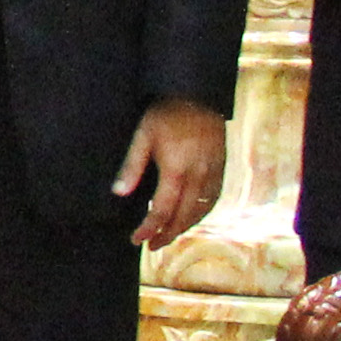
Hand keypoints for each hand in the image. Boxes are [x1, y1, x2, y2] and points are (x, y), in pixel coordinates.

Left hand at [116, 97, 226, 246]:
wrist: (199, 95)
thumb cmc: (166, 114)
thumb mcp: (142, 136)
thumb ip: (131, 166)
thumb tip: (118, 192)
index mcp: (176, 171)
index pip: (161, 210)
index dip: (148, 229)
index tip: (136, 239)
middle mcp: (198, 176)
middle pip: (183, 217)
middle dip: (166, 235)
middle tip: (151, 245)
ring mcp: (213, 173)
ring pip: (200, 211)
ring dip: (184, 227)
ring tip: (168, 235)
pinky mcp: (221, 168)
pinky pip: (213, 199)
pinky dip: (201, 213)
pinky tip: (191, 217)